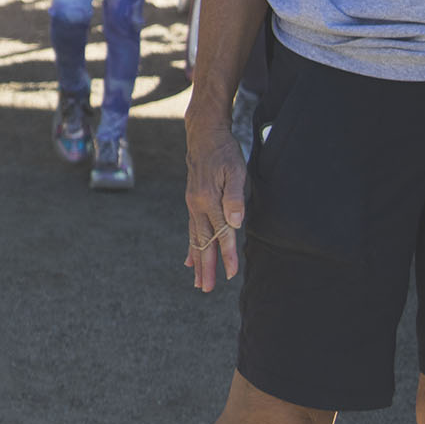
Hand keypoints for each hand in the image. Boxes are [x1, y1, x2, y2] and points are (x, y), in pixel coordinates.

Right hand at [184, 109, 246, 290]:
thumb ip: (235, 197)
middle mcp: (197, 205)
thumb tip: (235, 223)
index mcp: (208, 200)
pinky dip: (191, 246)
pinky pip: (191, 229)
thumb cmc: (224, 152)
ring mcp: (193, 204)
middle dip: (206, 267)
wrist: (203, 134)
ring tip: (198, 281)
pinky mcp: (193, 202)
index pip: (221, 234)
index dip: (228, 255)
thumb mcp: (235, 170)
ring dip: (198, 261)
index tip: (232, 274)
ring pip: (195, 238)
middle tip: (205, 289)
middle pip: (203, 242)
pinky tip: (190, 258)